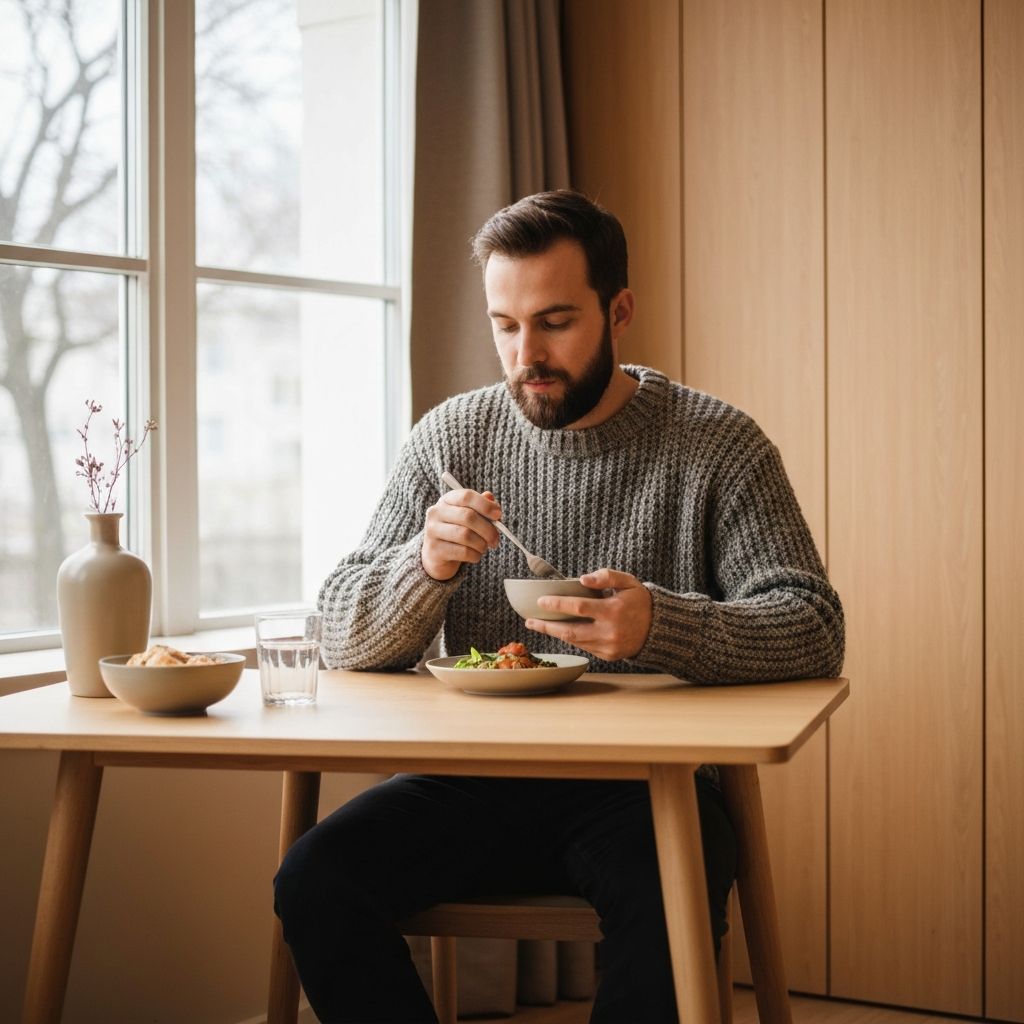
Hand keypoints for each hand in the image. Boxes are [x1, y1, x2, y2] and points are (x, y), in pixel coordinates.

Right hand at [421, 486, 501, 580]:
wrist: (437, 555)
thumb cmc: (458, 531)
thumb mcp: (470, 516)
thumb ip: (483, 508)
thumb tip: (494, 504)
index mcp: (447, 500)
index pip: (466, 496)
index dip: (485, 505)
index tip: (498, 515)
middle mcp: (436, 512)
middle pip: (468, 516)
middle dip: (487, 529)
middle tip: (496, 540)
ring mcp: (432, 531)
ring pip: (466, 535)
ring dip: (481, 544)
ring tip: (483, 548)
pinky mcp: (435, 549)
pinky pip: (463, 552)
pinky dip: (475, 555)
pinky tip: (475, 555)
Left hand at [526, 567, 652, 661]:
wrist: (658, 628)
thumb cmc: (639, 601)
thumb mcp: (628, 582)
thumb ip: (607, 576)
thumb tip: (583, 579)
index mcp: (614, 610)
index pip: (579, 607)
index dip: (558, 604)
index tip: (541, 601)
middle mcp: (610, 631)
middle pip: (570, 630)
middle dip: (546, 626)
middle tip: (529, 620)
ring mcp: (608, 646)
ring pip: (574, 641)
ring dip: (554, 634)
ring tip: (537, 625)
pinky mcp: (608, 656)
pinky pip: (583, 647)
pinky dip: (569, 638)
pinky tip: (559, 631)